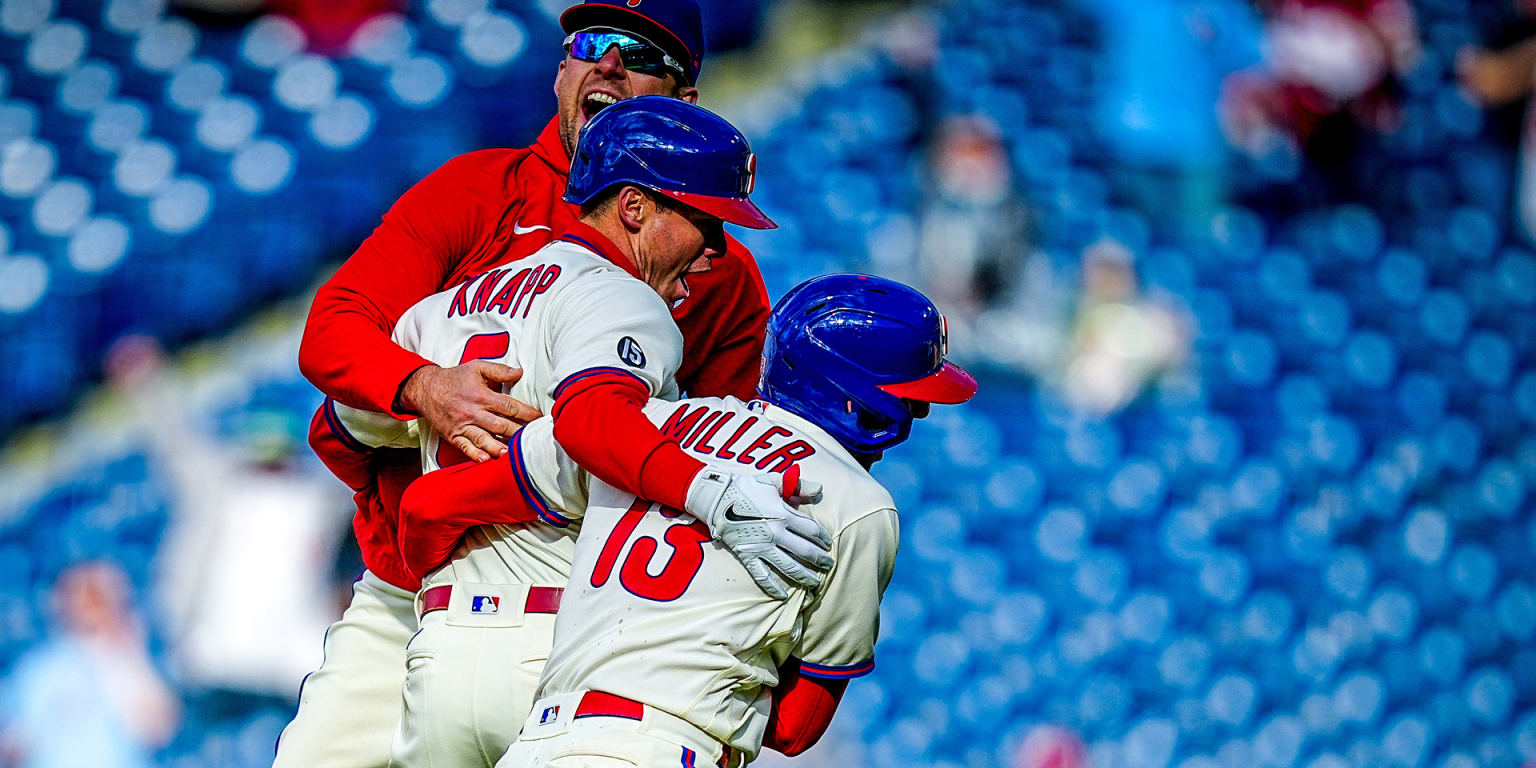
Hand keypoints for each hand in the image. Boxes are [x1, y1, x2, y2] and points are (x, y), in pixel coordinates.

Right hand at [399, 362, 542, 462]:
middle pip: (501, 425)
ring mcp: (462, 425)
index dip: (527, 413)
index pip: (509, 406)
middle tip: (533, 439)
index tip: (539, 418)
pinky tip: (486, 459)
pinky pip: (465, 447)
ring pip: (484, 439)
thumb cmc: (455, 378)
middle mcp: (473, 412)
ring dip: (499, 447)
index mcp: (482, 395)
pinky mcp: (453, 435)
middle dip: (518, 432)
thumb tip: (520, 372)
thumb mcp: (477, 367)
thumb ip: (499, 370)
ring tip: (512, 454)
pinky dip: (475, 454)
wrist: (425, 389)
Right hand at [685, 467, 832, 599]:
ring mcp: (762, 546)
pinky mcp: (747, 555)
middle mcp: (776, 533)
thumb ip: (798, 486)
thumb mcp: (773, 481)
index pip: (812, 530)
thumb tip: (820, 490)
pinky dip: (773, 587)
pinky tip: (783, 596)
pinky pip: (762, 576)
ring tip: (815, 583)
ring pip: (789, 566)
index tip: (828, 545)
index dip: (823, 538)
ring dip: (804, 576)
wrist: (717, 498)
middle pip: (805, 551)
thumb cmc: (747, 487)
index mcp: (784, 514)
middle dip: (820, 560)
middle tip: (829, 566)